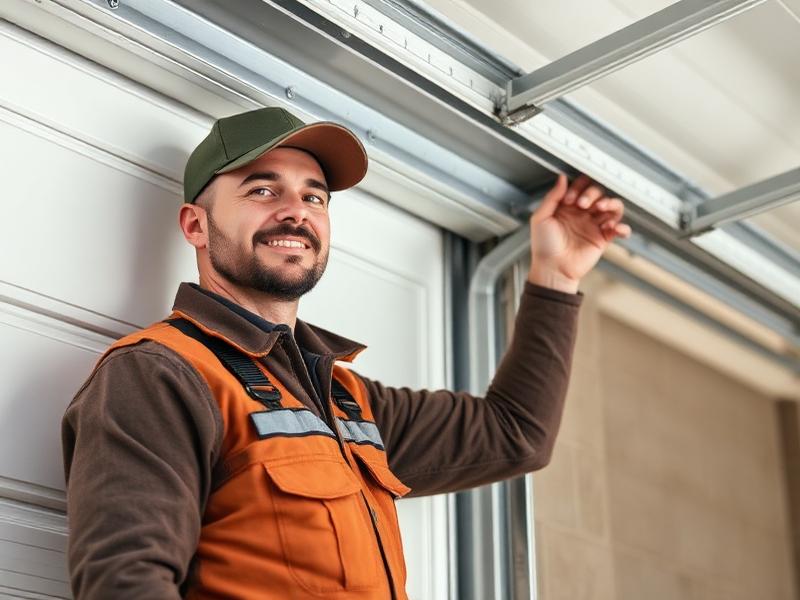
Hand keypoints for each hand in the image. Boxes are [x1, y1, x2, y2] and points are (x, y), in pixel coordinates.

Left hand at [528, 174, 630, 292]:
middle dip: (592, 194)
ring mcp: (594, 226)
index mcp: (568, 207)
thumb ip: (552, 197)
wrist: (552, 268)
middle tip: (582, 204)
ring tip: (602, 207)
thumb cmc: (544, 246)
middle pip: (598, 193)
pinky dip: (623, 227)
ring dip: (611, 203)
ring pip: (612, 207)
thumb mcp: (541, 217)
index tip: (570, 198)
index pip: (580, 187)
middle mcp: (582, 214)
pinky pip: (619, 229)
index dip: (578, 188)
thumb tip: (562, 178)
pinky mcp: (603, 239)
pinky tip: (615, 226)